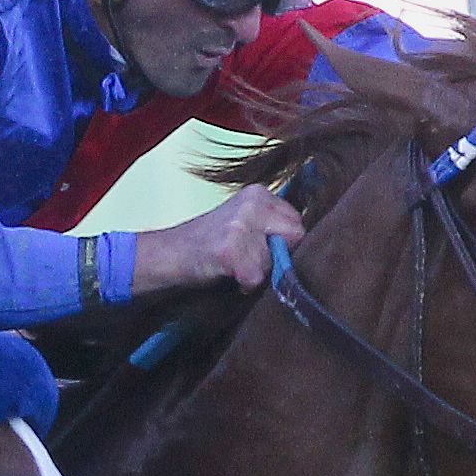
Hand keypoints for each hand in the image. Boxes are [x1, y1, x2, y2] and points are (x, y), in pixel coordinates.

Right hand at [132, 184, 304, 294]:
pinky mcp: (230, 249)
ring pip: (275, 260)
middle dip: (276, 255)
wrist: (169, 253)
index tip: (260, 248)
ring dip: (257, 271)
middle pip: (295, 238)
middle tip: (247, 257)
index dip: (283, 242)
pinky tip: (227, 272)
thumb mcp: (244, 221)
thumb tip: (306, 241)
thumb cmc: (209, 243)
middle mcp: (252, 202)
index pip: (298, 222)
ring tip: (233, 264)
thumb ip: (273, 224)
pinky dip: (244, 283)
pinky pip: (255, 277)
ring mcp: (240, 224)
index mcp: (259, 193)